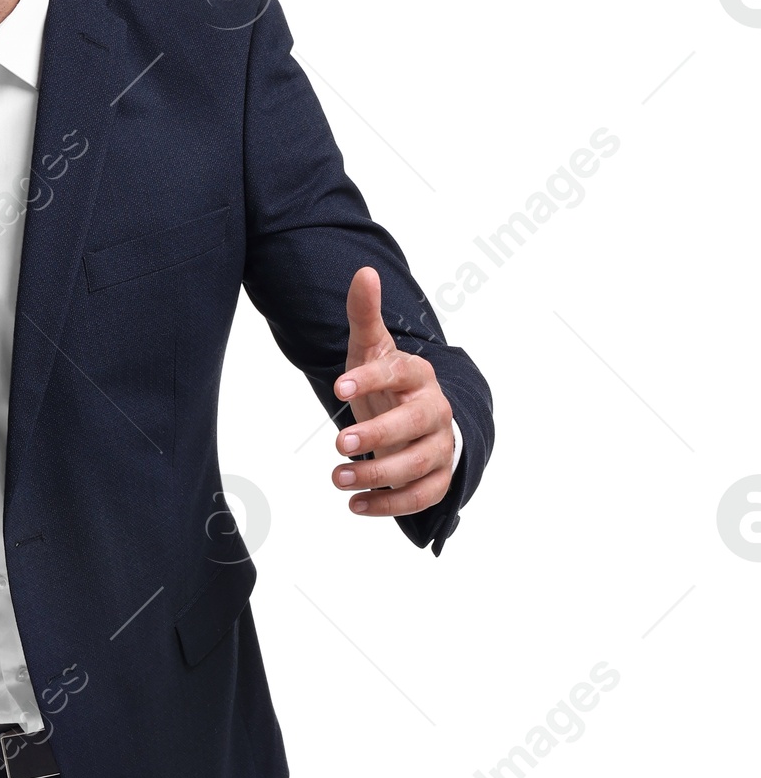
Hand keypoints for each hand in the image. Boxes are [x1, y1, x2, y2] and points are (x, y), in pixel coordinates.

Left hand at [331, 267, 456, 516]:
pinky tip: (355, 505)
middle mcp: (435, 411)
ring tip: (337, 478)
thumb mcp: (371, 350)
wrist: (413, 420)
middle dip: (379, 434)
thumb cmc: (387, 384)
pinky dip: (388, 506)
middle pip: (415, 424)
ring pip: (418, 465)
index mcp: (418, 376)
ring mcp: (439, 447)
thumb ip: (365, 314)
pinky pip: (421, 498)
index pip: (400, 372)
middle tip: (338, 442)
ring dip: (378, 475)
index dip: (370, 379)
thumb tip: (365, 272)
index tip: (337, 388)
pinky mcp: (438, 479)